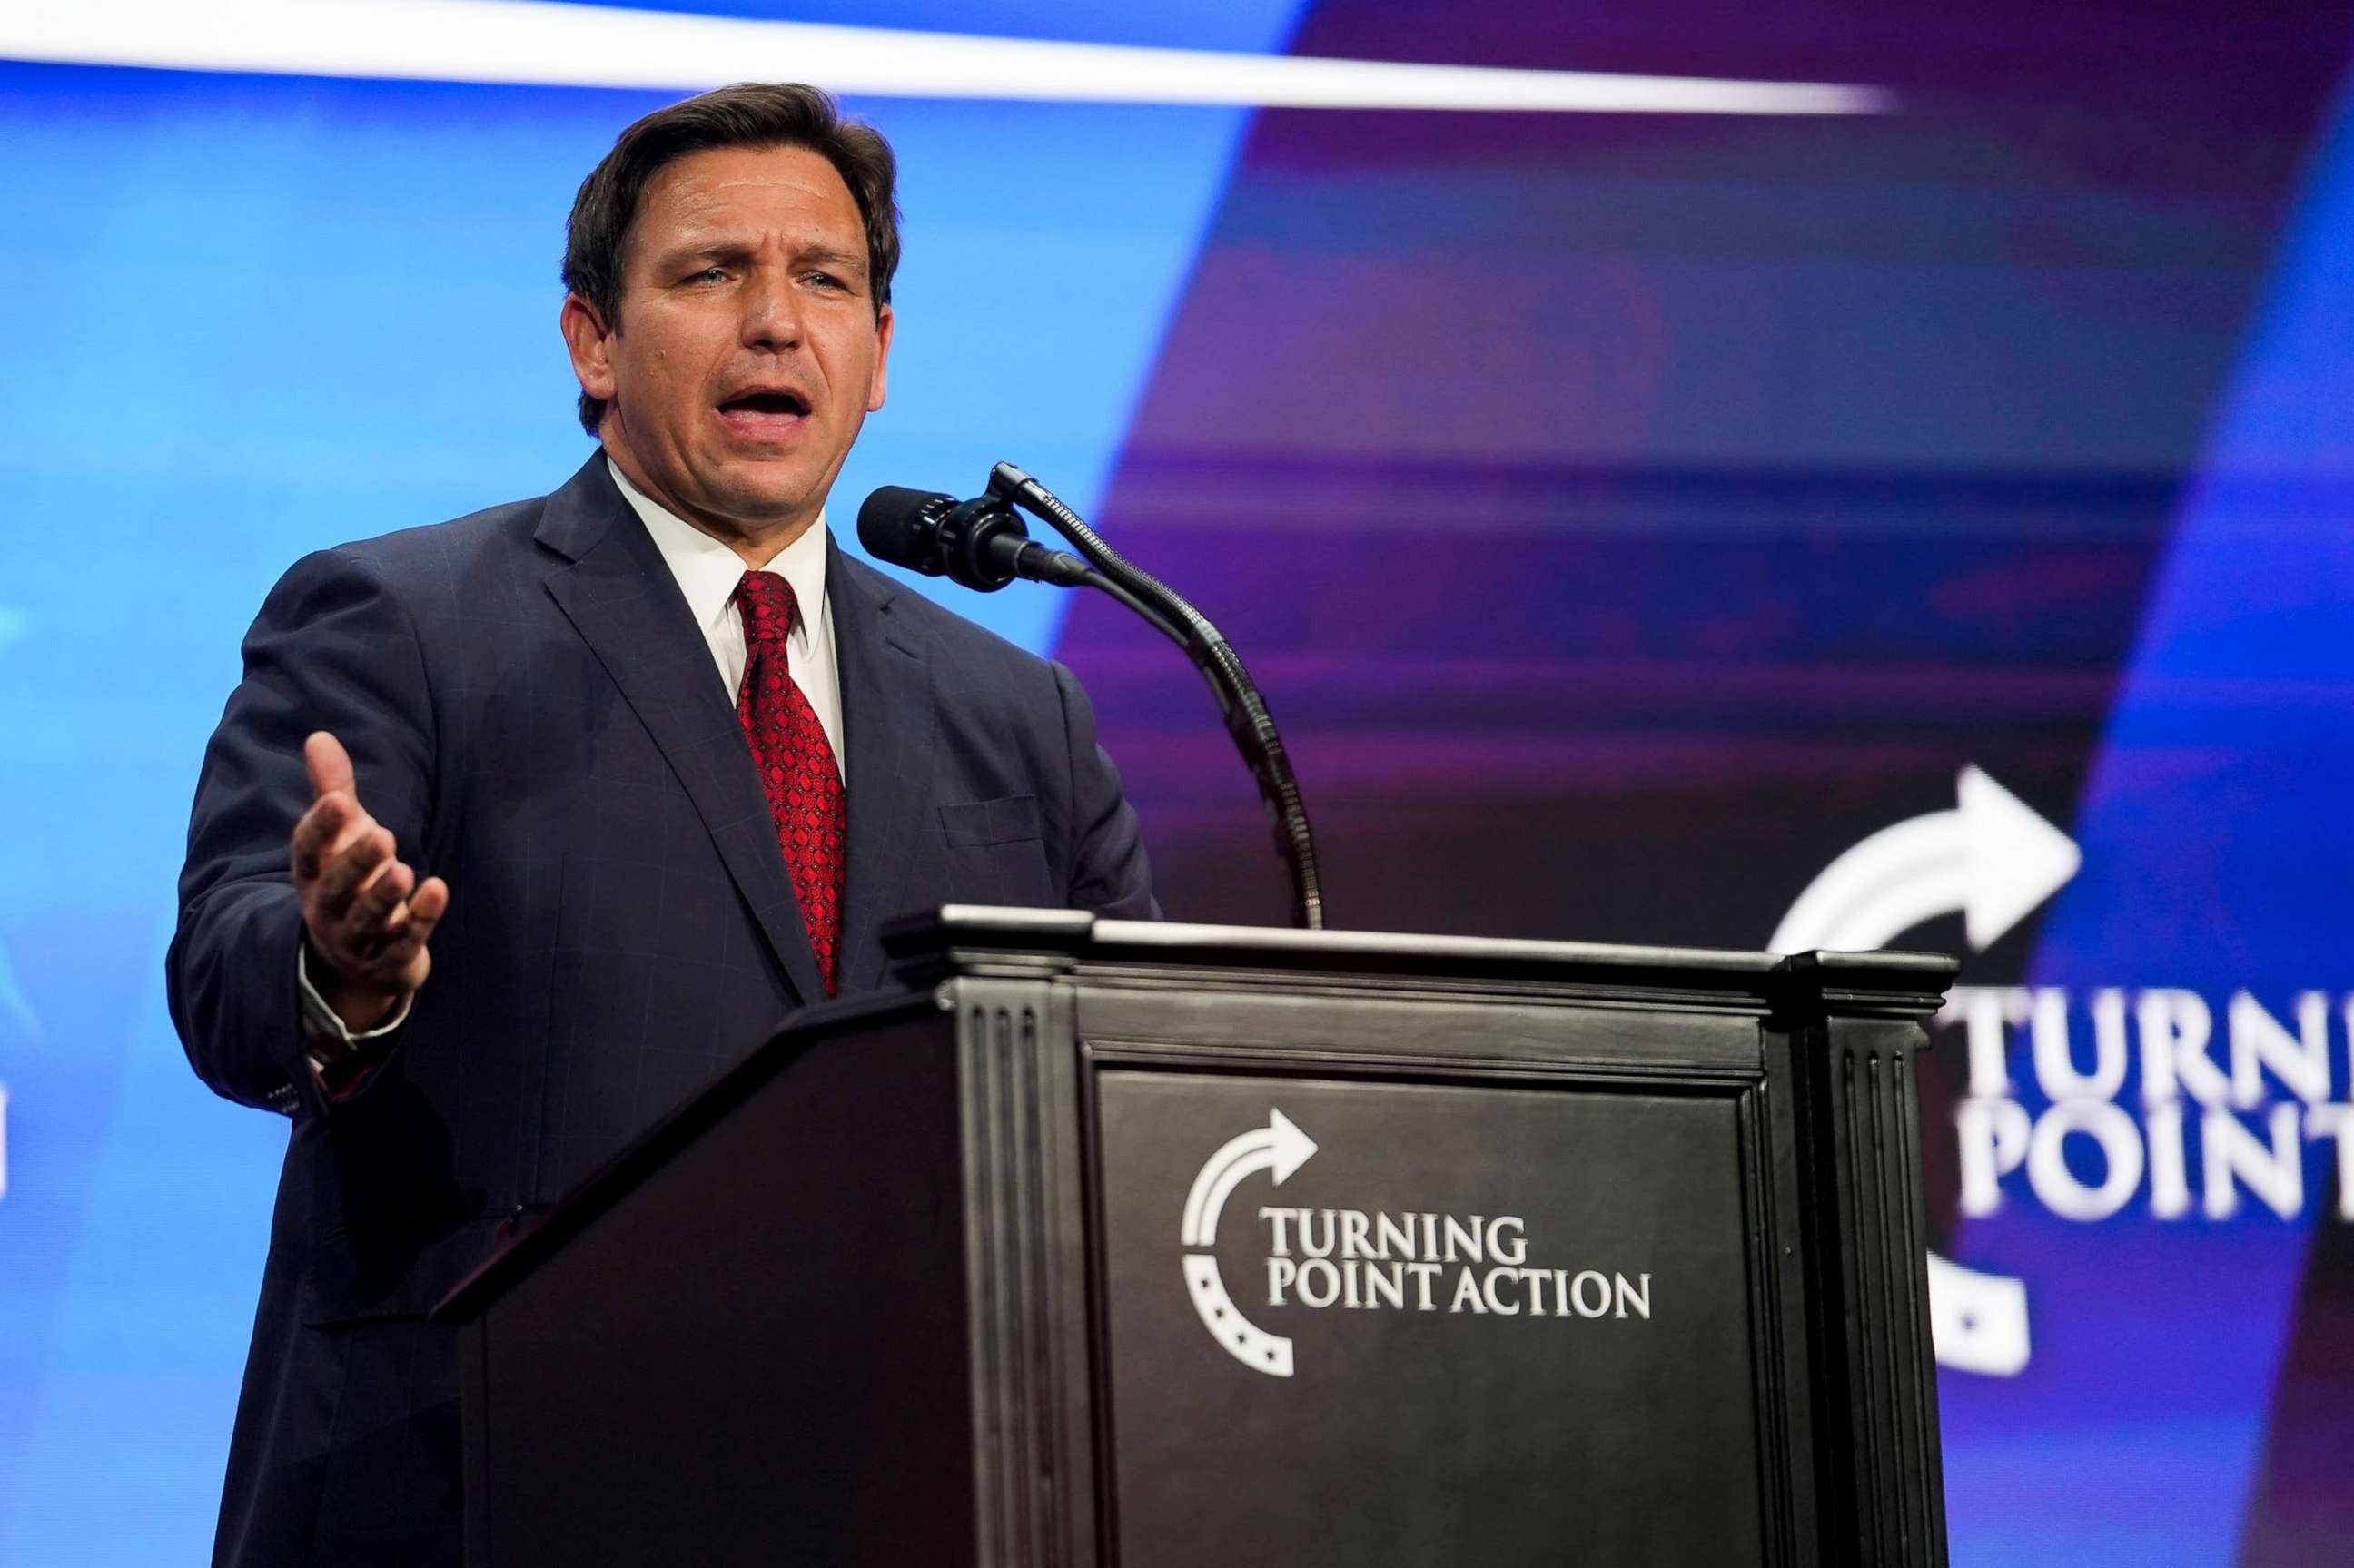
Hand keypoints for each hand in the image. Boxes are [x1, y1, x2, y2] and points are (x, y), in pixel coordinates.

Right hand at [290, 732, 448, 1031]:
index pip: (307, 852)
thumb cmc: (350, 882)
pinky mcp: (390, 958)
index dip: (321, 828)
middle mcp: (328, 908)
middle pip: (337, 888)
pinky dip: (422, 918)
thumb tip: (318, 736)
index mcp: (312, 875)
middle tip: (383, 835)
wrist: (358, 961)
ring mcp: (357, 938)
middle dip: (356, 863)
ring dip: (384, 896)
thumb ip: (332, 791)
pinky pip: (405, 940)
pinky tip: (439, 889)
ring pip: (367, 919)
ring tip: (403, 869)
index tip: (340, 800)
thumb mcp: (341, 838)